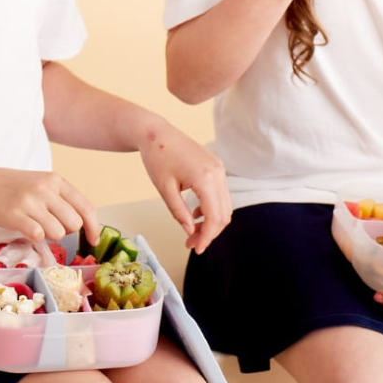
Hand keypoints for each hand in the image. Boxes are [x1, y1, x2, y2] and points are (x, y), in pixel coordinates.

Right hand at [0, 168, 98, 244]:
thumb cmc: (10, 187)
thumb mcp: (40, 183)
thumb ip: (60, 198)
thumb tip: (82, 223)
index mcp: (55, 180)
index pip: (85, 207)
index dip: (93, 227)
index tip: (93, 241)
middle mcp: (45, 189)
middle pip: (74, 223)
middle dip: (66, 231)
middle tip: (49, 226)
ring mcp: (30, 202)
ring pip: (58, 233)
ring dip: (49, 236)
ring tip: (35, 225)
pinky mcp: (15, 216)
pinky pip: (38, 236)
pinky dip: (34, 237)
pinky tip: (25, 228)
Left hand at [137, 121, 231, 253]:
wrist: (157, 133)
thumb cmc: (157, 157)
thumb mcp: (165, 189)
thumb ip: (179, 212)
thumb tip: (190, 231)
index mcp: (205, 178)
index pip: (214, 217)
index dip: (207, 237)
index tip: (196, 249)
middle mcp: (217, 173)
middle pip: (224, 214)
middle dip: (210, 232)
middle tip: (192, 243)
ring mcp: (219, 169)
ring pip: (225, 205)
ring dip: (211, 222)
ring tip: (192, 232)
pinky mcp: (216, 167)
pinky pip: (220, 194)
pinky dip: (212, 208)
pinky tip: (195, 214)